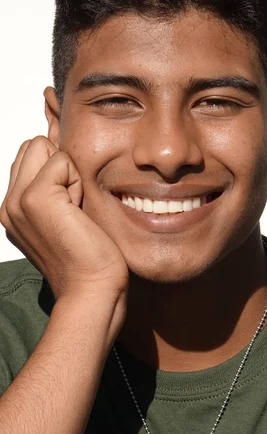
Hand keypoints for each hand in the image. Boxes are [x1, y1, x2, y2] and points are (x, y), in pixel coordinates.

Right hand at [0, 137, 128, 306]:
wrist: (91, 288)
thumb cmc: (87, 258)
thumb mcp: (64, 215)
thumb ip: (54, 185)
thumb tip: (61, 145)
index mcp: (12, 209)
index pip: (28, 155)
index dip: (57, 170)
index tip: (69, 207)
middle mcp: (8, 204)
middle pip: (32, 145)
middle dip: (59, 167)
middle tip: (73, 207)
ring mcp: (17, 201)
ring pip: (43, 147)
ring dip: (68, 173)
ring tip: (74, 209)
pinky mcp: (36, 198)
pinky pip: (61, 160)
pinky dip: (77, 182)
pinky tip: (78, 212)